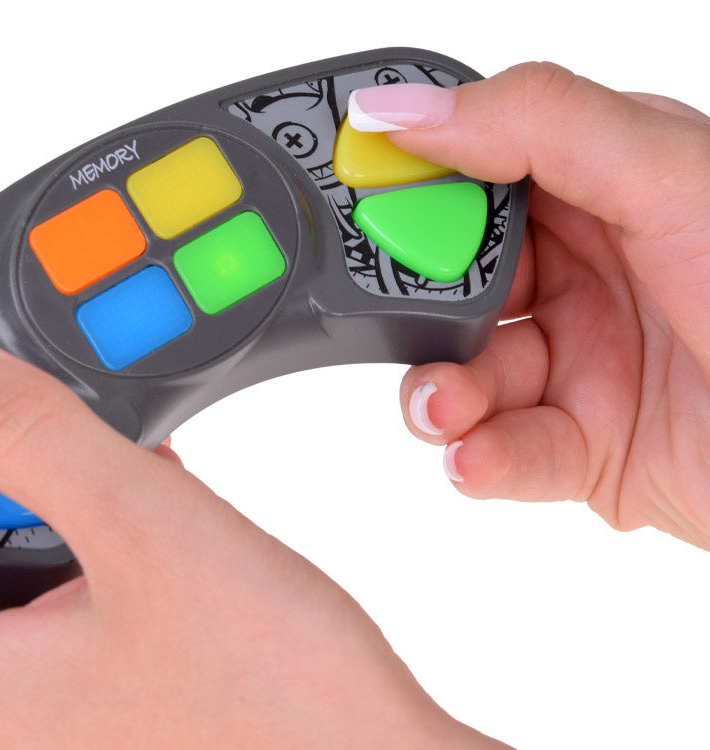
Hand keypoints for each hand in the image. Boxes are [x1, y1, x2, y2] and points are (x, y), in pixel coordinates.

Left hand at [0, 317, 505, 747]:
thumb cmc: (279, 704)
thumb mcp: (146, 532)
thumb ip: (31, 437)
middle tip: (13, 434)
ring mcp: (49, 715)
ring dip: (27, 509)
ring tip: (97, 463)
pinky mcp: (105, 699)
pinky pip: (53, 606)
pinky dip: (76, 542)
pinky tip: (143, 506)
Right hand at [354, 64, 709, 547]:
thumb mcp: (671, 174)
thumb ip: (535, 125)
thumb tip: (401, 108)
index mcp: (597, 186)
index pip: (467, 173)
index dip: (406, 186)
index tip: (351, 201)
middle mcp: (581, 273)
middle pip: (448, 284)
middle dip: (413, 310)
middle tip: (399, 320)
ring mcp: (577, 362)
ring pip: (463, 375)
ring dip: (438, 395)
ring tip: (442, 408)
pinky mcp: (581, 447)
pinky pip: (504, 452)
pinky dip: (480, 460)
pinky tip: (476, 458)